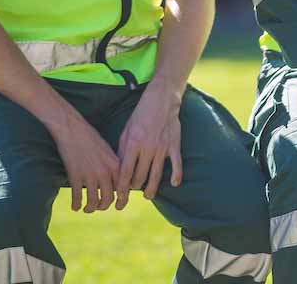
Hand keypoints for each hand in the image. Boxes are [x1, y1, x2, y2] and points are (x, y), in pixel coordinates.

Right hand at [51, 114, 120, 212]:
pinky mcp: (75, 177)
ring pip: (93, 202)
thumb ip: (113, 166)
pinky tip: (75, 206)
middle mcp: (105, 172)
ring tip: (87, 208)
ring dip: (90, 208)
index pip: (123, 189)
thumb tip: (117, 182)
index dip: (121, 200)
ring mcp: (90, 175)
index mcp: (115, 165)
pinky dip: (76, 205)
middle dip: (104, 206)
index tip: (119, 205)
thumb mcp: (108, 151)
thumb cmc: (91, 138)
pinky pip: (77, 198)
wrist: (73, 129)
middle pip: (108, 199)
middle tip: (100, 207)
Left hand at [114, 85, 183, 208]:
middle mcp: (147, 147)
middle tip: (132, 194)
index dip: (121, 187)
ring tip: (148, 196)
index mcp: (133, 143)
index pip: (125, 172)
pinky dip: (176, 175)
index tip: (119, 197)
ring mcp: (162, 147)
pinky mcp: (174, 144)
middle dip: (134, 188)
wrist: (162, 98)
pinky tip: (174, 183)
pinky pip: (177, 164)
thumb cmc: (141, 113)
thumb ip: (123, 149)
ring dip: (151, 188)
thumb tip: (119, 168)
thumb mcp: (127, 129)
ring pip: (156, 174)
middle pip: (140, 176)